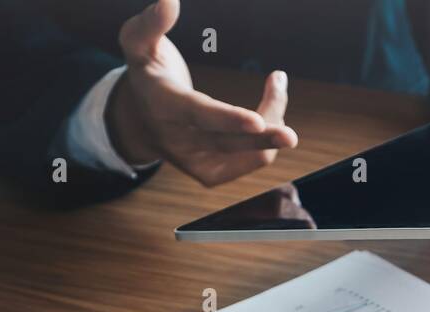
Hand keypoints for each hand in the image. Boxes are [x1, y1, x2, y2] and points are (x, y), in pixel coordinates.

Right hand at [108, 0, 296, 185]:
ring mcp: (196, 163)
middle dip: (262, 138)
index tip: (257, 121)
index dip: (228, 119)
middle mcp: (179, 141)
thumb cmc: (148, 74)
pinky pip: (251, 161)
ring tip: (277, 84)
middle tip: (291, 136)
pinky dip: (267, 138)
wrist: (141, 122)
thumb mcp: (138, 44)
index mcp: (163, 106)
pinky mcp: (212, 175)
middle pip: (227, 142)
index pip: (199, 115)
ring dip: (272, 123)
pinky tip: (270, 112)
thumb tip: (169, 0)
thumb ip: (151, 24)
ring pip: (247, 152)